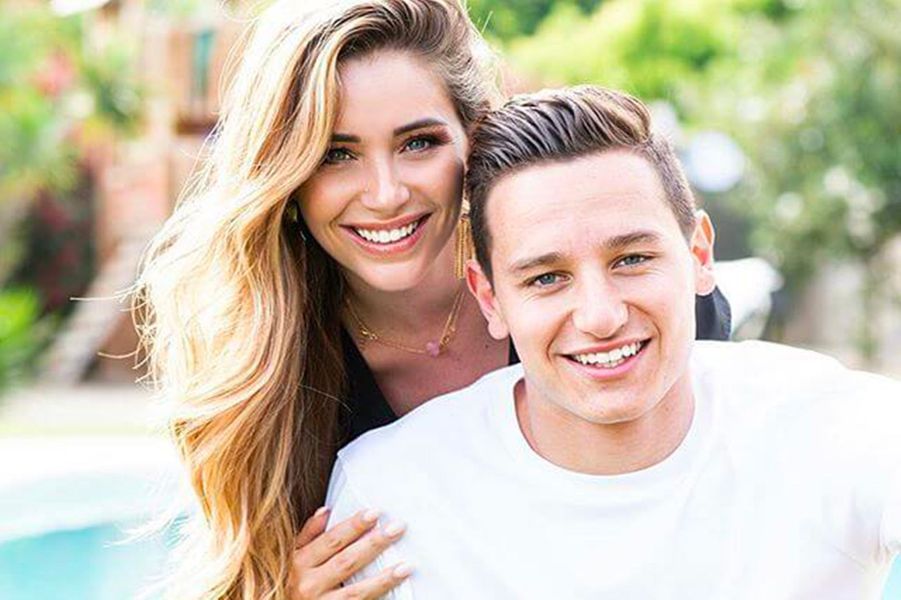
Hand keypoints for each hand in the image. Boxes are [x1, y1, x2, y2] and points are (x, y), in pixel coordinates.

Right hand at [289, 507, 410, 598]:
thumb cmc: (292, 582)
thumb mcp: (292, 556)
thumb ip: (308, 535)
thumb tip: (326, 510)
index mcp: (299, 563)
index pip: (331, 541)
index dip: (353, 526)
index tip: (375, 513)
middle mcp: (308, 585)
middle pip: (346, 562)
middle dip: (373, 544)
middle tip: (397, 528)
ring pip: (355, 592)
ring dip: (382, 579)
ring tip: (406, 566)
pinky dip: (377, 597)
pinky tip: (394, 589)